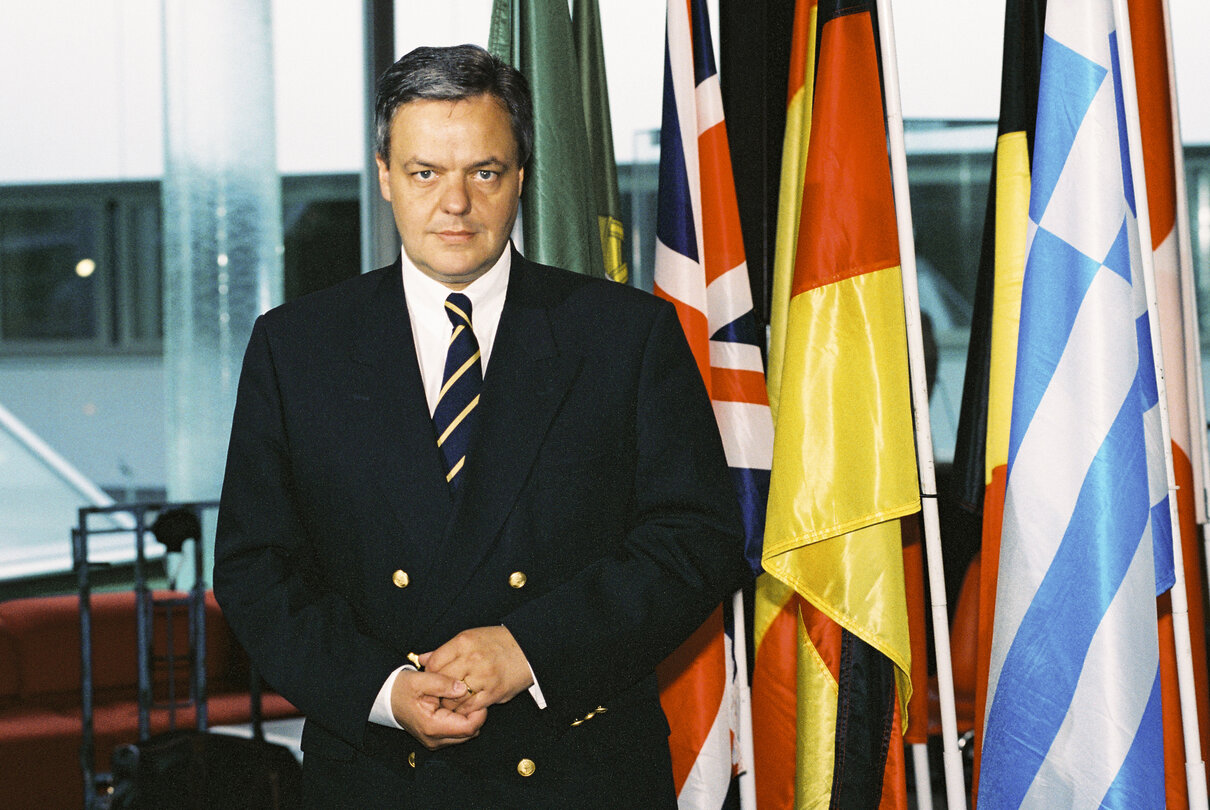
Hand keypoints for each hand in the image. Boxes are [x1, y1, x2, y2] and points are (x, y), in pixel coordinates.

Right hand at [390, 668, 485, 748]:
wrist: (385, 699)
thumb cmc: (401, 688)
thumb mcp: (420, 679)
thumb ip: (443, 683)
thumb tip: (464, 688)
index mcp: (432, 726)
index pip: (469, 727)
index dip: (480, 712)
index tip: (477, 695)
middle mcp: (434, 739)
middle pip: (471, 733)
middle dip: (476, 714)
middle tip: (472, 695)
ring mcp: (435, 741)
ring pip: (466, 734)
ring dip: (469, 717)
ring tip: (462, 698)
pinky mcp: (435, 738)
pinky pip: (457, 733)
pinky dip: (461, 719)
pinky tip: (455, 704)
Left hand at [419, 626, 533, 715]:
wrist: (528, 648)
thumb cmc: (498, 643)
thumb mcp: (470, 638)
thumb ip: (445, 650)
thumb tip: (422, 659)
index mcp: (464, 643)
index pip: (435, 662)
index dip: (430, 674)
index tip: (431, 679)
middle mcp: (472, 659)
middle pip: (442, 681)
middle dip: (436, 690)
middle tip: (436, 695)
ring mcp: (483, 677)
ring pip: (454, 697)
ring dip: (448, 703)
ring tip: (449, 702)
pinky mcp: (493, 693)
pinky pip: (470, 707)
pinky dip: (463, 710)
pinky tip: (462, 706)